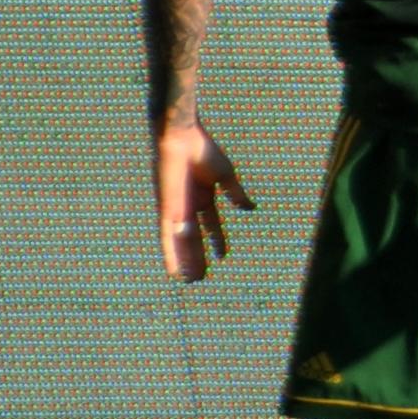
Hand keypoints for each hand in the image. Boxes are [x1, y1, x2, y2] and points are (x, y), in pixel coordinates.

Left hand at [151, 120, 255, 281]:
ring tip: (190, 281)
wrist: (181, 138)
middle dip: (197, 257)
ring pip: (182, 243)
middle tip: (201, 277)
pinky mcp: (167, 211)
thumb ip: (236, 193)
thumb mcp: (225, 175)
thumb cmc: (202, 149)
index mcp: (203, 195)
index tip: (223, 256)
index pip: (211, 224)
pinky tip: (173, 270)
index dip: (217, 240)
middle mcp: (188, 206)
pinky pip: (167, 238)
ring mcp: (177, 210)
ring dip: (186, 262)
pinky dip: (171, 254)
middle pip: (194, 238)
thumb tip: (250, 208)